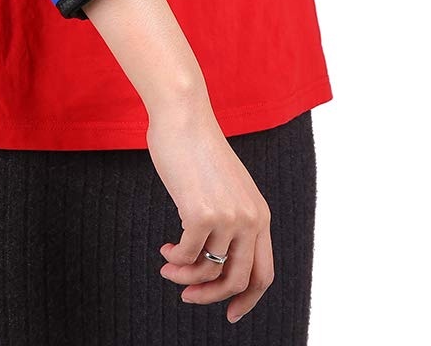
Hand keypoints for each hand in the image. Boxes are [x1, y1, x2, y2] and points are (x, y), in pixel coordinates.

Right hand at [146, 103, 273, 324]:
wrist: (184, 117)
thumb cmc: (198, 149)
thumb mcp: (226, 187)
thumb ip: (230, 218)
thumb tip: (215, 262)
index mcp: (260, 213)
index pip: (264, 273)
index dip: (248, 299)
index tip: (230, 313)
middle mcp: (250, 219)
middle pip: (239, 281)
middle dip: (211, 297)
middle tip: (187, 295)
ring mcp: (228, 217)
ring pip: (209, 270)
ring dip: (184, 275)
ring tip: (168, 266)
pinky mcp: (201, 213)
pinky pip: (187, 255)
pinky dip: (174, 258)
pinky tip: (166, 248)